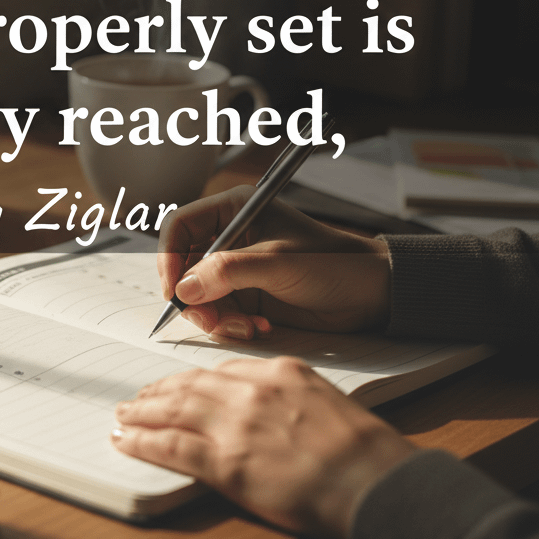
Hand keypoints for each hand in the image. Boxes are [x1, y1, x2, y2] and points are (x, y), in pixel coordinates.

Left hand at [112, 358, 415, 538]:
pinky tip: (126, 440)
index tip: (177, 385)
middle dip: (159, 391)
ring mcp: (236, 425)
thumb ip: (291, 399)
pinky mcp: (227, 462)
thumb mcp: (329, 404)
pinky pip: (171, 446)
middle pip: (190, 385)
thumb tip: (269, 412)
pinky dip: (142, 442)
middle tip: (138, 397)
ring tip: (124, 414)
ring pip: (173, 409)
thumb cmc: (367, 454)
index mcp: (280, 372)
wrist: (378, 485)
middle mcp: (252, 391)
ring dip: (142, 412)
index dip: (191, 380)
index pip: (221, 370)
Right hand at [158, 186, 391, 340]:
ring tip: (246, 326)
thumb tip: (184, 290)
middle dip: (193, 297)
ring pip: (198, 296)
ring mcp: (235, 269)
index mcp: (233, 210)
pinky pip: (218, 314)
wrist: (369, 294)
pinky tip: (258, 327)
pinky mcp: (245, 297)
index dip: (169, 258)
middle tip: (210, 319)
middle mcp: (228, 238)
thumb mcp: (277, 263)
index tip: (174, 290)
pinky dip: (231, 326)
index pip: (180, 227)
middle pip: (182, 266)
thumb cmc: (331, 263)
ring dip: (215, 317)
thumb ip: (228, 272)